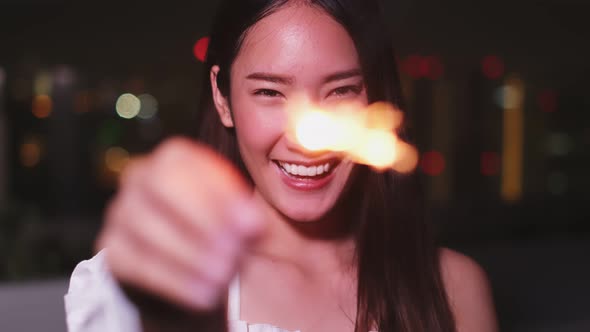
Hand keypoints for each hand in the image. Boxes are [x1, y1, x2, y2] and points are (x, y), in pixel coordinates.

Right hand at [96, 137, 264, 310]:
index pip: (186, 163)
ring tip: (224, 274)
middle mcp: (141, 175)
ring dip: (191, 254)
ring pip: (146, 226)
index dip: (219, 193)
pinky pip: (135, 264)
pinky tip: (204, 292)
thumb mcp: (251, 212)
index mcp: (176, 157)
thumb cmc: (232, 231)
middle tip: (235, 251)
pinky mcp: (114, 249)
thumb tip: (252, 222)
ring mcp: (122, 212)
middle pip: (161, 185)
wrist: (209, 269)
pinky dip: (174, 280)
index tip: (252, 224)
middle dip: (202, 220)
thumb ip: (254, 207)